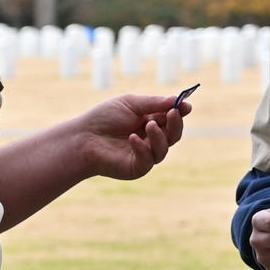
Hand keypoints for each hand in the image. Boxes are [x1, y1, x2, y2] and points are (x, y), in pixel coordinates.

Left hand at [76, 92, 191, 181]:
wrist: (83, 137)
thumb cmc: (104, 118)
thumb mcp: (131, 104)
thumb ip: (153, 103)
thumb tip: (178, 102)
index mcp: (151, 121)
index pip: (171, 118)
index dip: (180, 112)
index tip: (186, 106)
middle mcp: (151, 139)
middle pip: (174, 135)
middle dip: (176, 124)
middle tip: (173, 113)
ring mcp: (145, 154)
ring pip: (164, 148)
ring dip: (159, 136)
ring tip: (148, 125)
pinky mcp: (137, 168)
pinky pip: (148, 160)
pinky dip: (143, 149)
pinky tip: (132, 139)